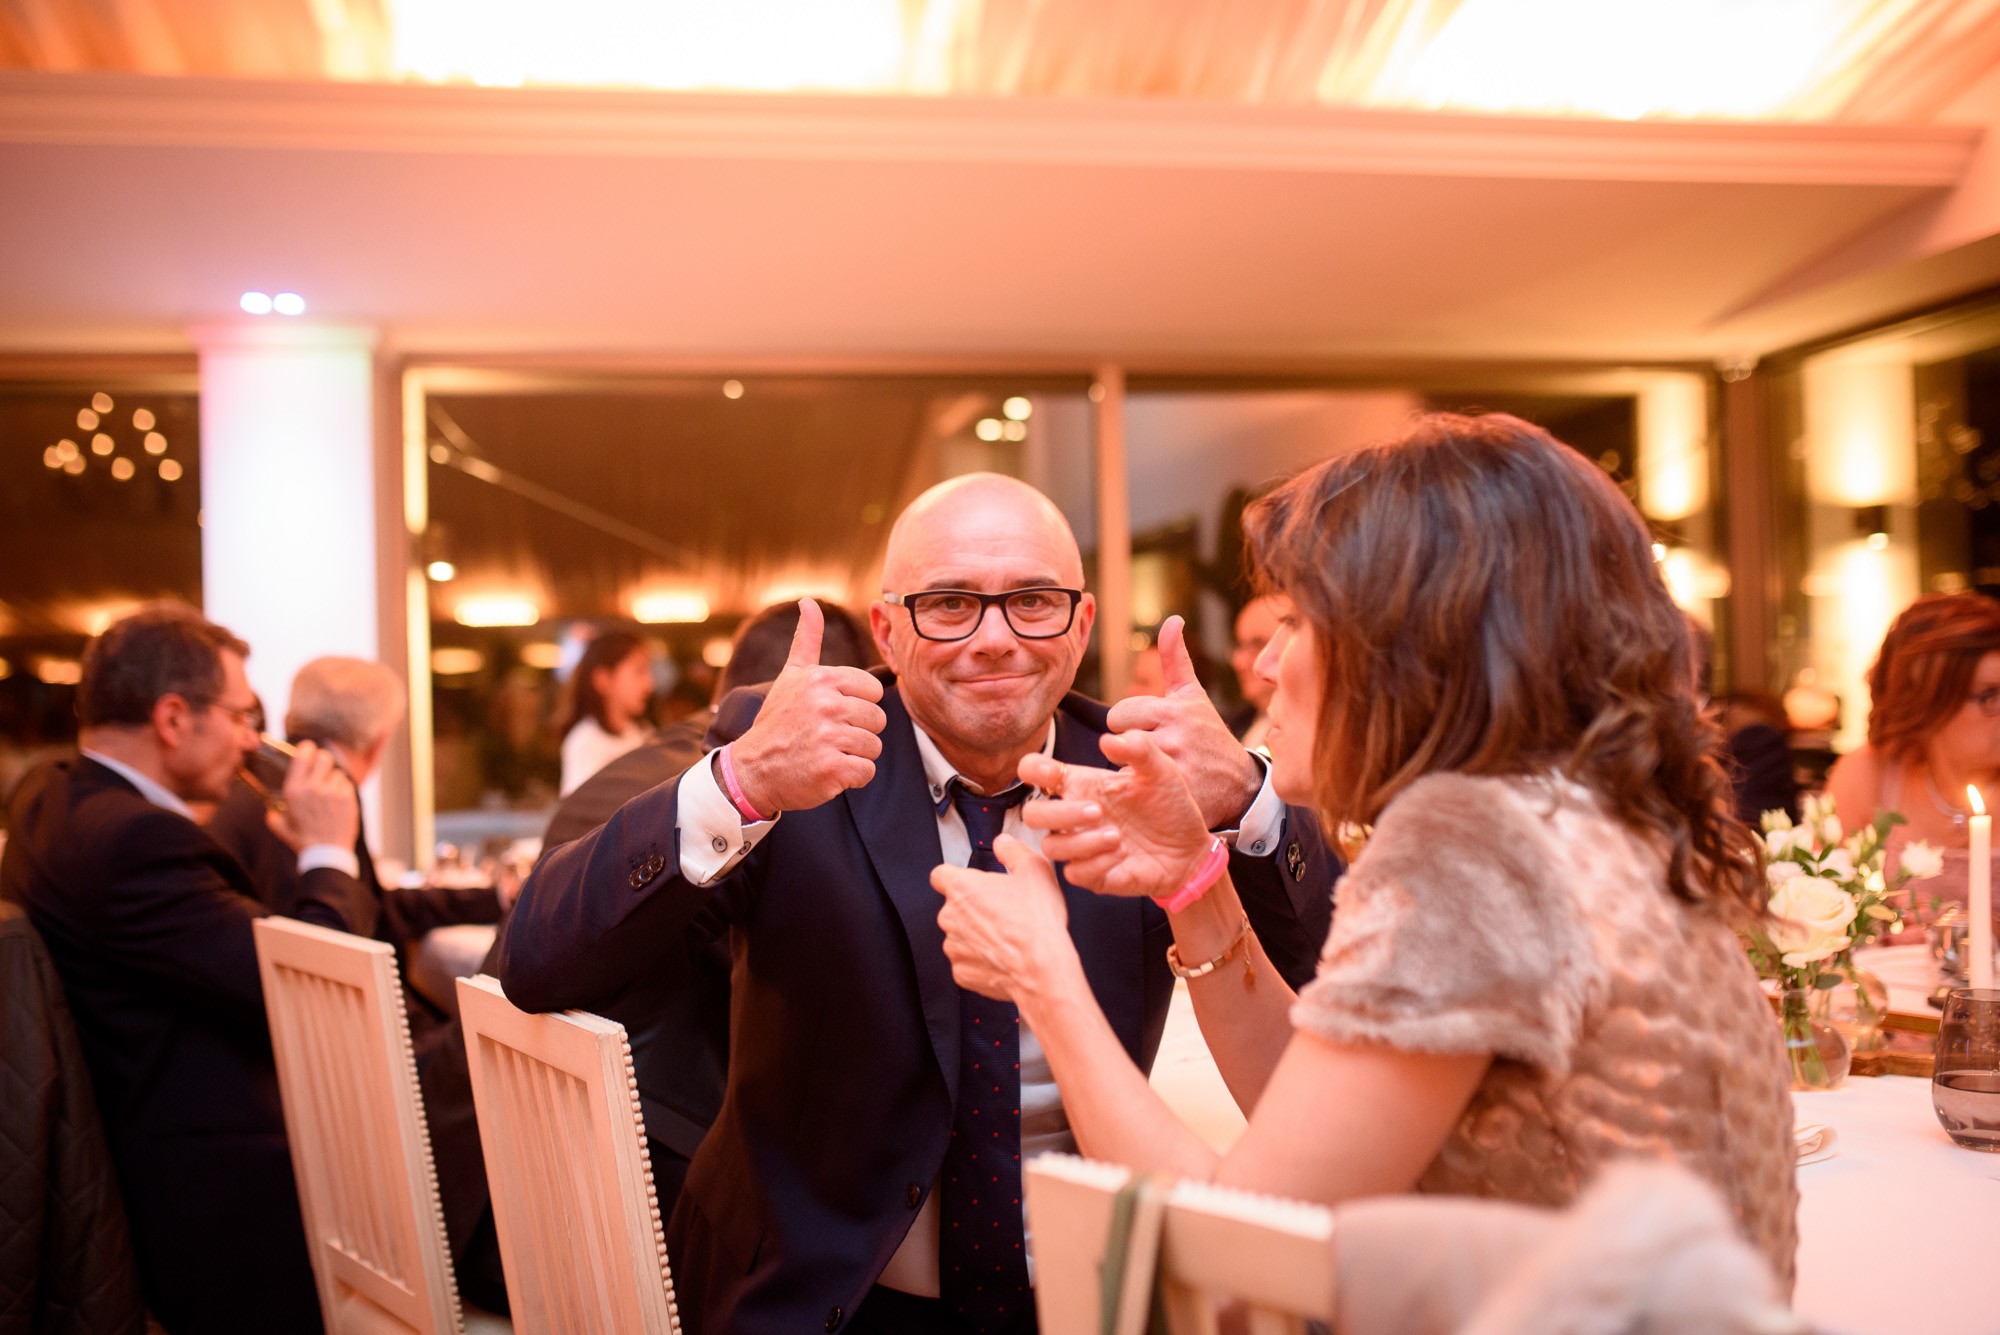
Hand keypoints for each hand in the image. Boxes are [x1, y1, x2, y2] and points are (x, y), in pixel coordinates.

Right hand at [268, 740, 359, 851]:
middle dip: (323, 760)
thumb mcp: (279, 827)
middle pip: (324, 757)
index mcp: (294, 791)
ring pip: (337, 772)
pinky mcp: (348, 798)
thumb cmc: (302, 841)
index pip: (302, 756)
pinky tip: (337, 801)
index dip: (307, 748)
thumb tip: (271, 805)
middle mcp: (313, 788)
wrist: (326, 853)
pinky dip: (343, 789)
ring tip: (328, 793)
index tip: (308, 748)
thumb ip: (272, 812)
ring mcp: (333, 792)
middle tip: (321, 768)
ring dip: (333, 779)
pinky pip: (347, 784)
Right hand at [727, 599, 886, 814]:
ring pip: (874, 746)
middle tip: (827, 736)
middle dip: (858, 732)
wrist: (752, 770)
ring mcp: (829, 737)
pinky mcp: (832, 769)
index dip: (858, 705)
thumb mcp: (790, 677)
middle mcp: (826, 705)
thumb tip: (808, 602)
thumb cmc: (778, 722)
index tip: (832, 713)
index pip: (873, 690)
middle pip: (878, 719)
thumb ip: (806, 640)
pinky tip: (828, 771)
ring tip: (826, 752)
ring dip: (855, 755)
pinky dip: (851, 777)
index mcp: (821, 679)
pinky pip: (867, 771)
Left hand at [934, 835, 1076, 1001]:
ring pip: (960, 935)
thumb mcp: (1035, 870)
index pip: (941, 875)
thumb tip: (1004, 844)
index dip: (956, 877)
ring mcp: (954, 947)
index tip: (970, 883)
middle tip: (1003, 911)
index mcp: (962, 888)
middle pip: (954, 907)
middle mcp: (950, 917)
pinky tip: (1004, 955)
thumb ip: (1013, 850)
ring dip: (977, 934)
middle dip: (974, 908)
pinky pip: (967, 961)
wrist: (1042, 969)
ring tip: (1007, 935)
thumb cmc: (1036, 924)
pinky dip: (981, 959)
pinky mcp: (961, 973)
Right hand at [1019, 732, 1213, 899]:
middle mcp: (1075, 816)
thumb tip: (1107, 739)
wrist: (1192, 849)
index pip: (1034, 772)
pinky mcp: (1093, 875)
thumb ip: (1138, 748)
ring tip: (1117, 836)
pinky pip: (1074, 873)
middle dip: (1059, 813)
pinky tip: (1123, 855)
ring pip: (1051, 846)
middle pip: (1033, 814)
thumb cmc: (1170, 805)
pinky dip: (1096, 863)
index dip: (1032, 769)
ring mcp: (1082, 846)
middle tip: (1098, 811)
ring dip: (1081, 840)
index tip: (1053, 773)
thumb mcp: (1161, 770)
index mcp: (1082, 785)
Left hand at [1106, 616, 1261, 829]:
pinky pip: (1135, 792)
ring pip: (1124, 766)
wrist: (1242, 786)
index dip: (1129, 725)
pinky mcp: (1175, 796)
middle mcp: (1175, 736)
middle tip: (1154, 754)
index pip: (1119, 714)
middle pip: (1117, 740)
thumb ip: (1176, 659)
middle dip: (1128, 747)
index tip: (1149, 731)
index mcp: (1174, 709)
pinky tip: (1160, 791)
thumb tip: (1173, 618)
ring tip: (1159, 772)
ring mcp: (1176, 767)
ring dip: (1134, 771)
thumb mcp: (1194, 697)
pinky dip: (1142, 793)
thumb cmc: (1209, 737)